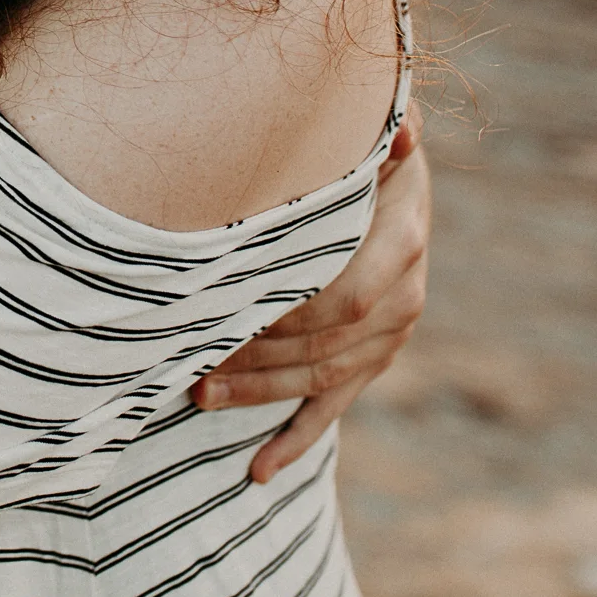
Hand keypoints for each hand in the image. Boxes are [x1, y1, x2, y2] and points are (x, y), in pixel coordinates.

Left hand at [192, 106, 429, 482]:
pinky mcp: (372, 360)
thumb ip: (381, 134)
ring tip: (198, 396)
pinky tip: (258, 471)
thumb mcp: (369, 135)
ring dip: (260, 395)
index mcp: (402, 243)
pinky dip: (295, 442)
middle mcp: (405, 297)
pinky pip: (334, 409)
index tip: (226, 315)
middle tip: (191, 365)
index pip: (344, 297)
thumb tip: (403, 126)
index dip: (285, 315)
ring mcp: (391, 336)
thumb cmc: (361, 149)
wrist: (389, 177)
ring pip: (321, 381)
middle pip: (323, 347)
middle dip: (255, 359)